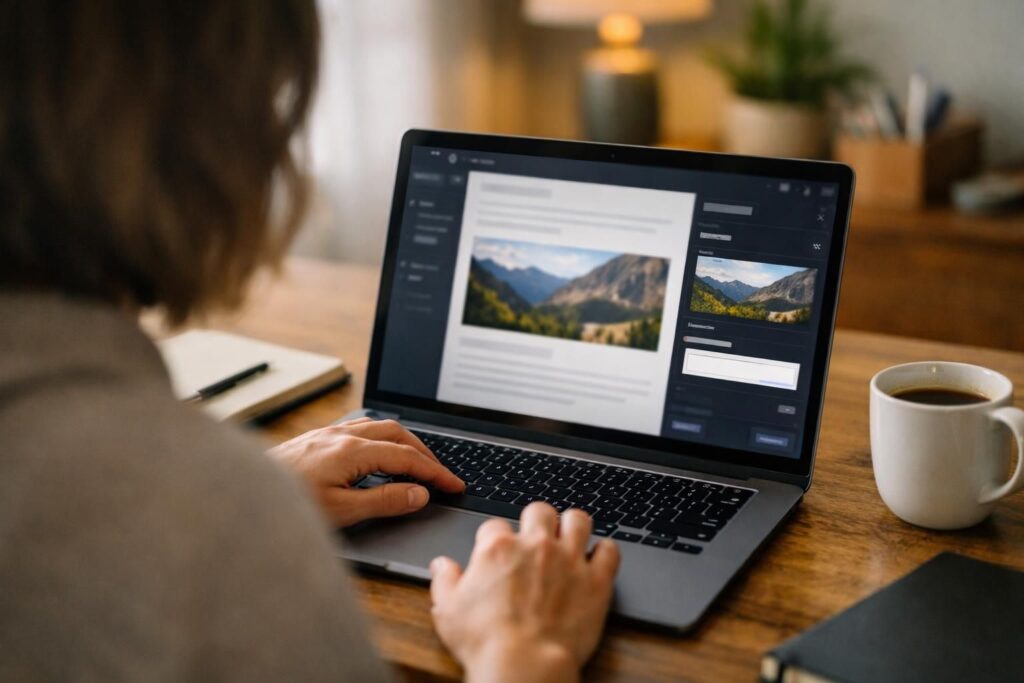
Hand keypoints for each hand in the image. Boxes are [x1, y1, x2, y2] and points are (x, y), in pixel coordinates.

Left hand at [268, 418, 463, 526]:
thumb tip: (419, 493)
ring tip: (418, 462)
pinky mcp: (316, 439)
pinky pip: (360, 428)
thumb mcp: (342, 511)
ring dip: (404, 442)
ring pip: (379, 427)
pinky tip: (379, 452)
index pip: (407, 458)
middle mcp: (342, 435)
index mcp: (352, 451)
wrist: (242, 494)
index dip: (435, 472)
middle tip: (441, 474)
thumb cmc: (287, 504)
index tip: (454, 485)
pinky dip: (382, 438)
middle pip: (398, 434)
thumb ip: (384, 501)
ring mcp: (328, 434)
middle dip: (425, 452)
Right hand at [429, 503, 620, 682]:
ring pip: (578, 519)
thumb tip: (441, 565)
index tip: (497, 550)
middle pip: (539, 510)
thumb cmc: (486, 642)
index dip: (495, 537)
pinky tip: (598, 557)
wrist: (524, 665)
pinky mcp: (596, 580)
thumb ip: (445, 581)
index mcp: (498, 549)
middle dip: (536, 520)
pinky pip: (609, 551)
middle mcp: (536, 546)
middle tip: (536, 536)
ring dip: (573, 525)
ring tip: (570, 536)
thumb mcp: (448, 611)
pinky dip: (605, 551)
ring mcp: (569, 560)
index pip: (495, 525)